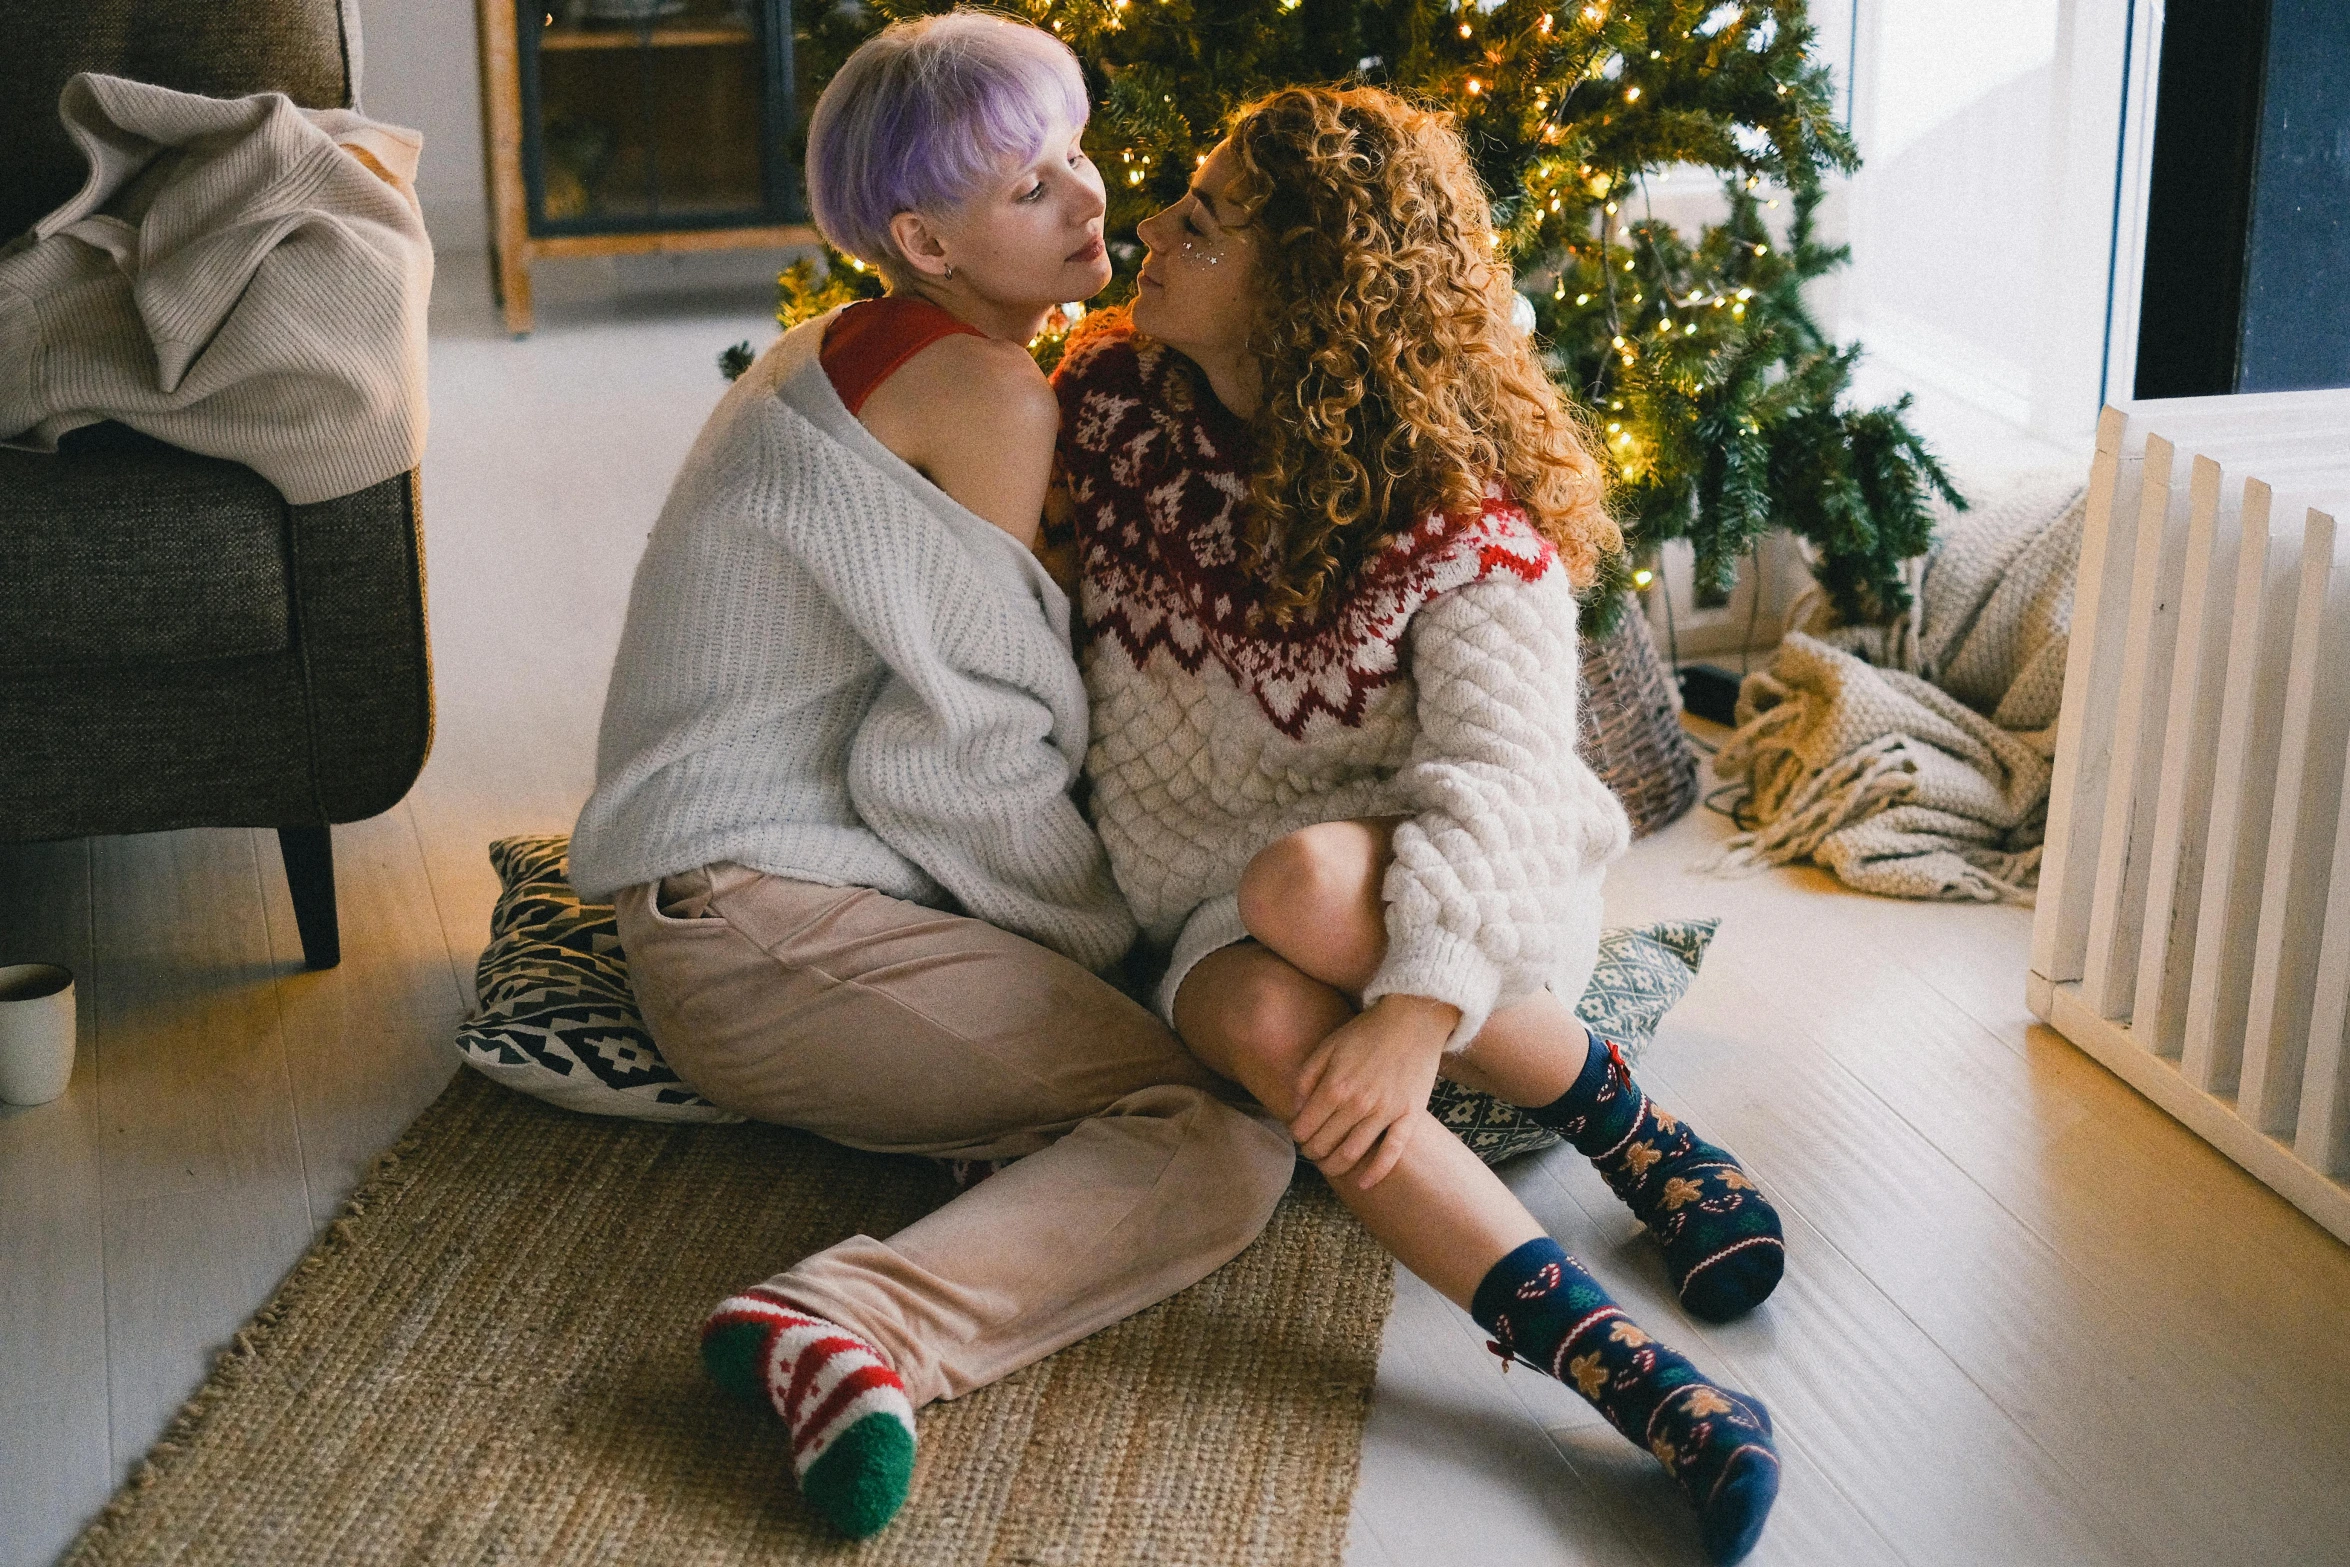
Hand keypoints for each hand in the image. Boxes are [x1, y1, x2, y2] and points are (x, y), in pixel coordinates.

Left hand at [1290, 994, 1458, 1189]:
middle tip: (1312, 1152)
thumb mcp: (1328, 1045)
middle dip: (1313, 1153)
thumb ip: (1307, 1076)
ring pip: (1353, 1154)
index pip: (1304, 1127)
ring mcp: (1385, 1112)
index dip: (1298, 1136)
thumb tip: (1296, 1108)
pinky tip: (1364, 1183)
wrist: (1414, 1018)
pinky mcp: (1409, 1116)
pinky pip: (1392, 1153)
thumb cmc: (1367, 1031)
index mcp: (1334, 1086)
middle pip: (1325, 1144)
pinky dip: (1376, 1173)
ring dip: (1336, 1166)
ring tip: (1330, 1166)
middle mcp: (1357, 1103)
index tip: (1300, 1135)